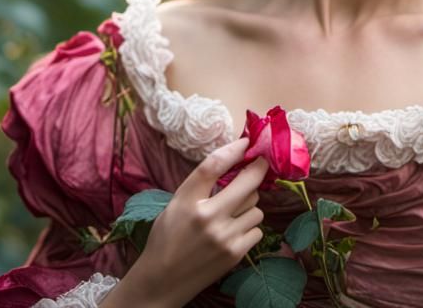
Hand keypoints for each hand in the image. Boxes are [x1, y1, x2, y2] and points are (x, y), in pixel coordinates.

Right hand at [109, 137, 268, 306]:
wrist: (162, 280)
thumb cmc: (166, 238)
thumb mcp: (175, 204)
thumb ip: (200, 185)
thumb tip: (232, 160)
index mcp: (186, 201)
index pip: (213, 165)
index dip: (233, 149)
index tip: (246, 142)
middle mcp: (207, 217)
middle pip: (247, 183)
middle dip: (257, 170)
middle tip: (260, 165)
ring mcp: (224, 237)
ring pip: (256, 207)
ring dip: (249, 205)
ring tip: (233, 212)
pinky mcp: (235, 253)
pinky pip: (257, 229)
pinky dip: (249, 227)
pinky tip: (233, 231)